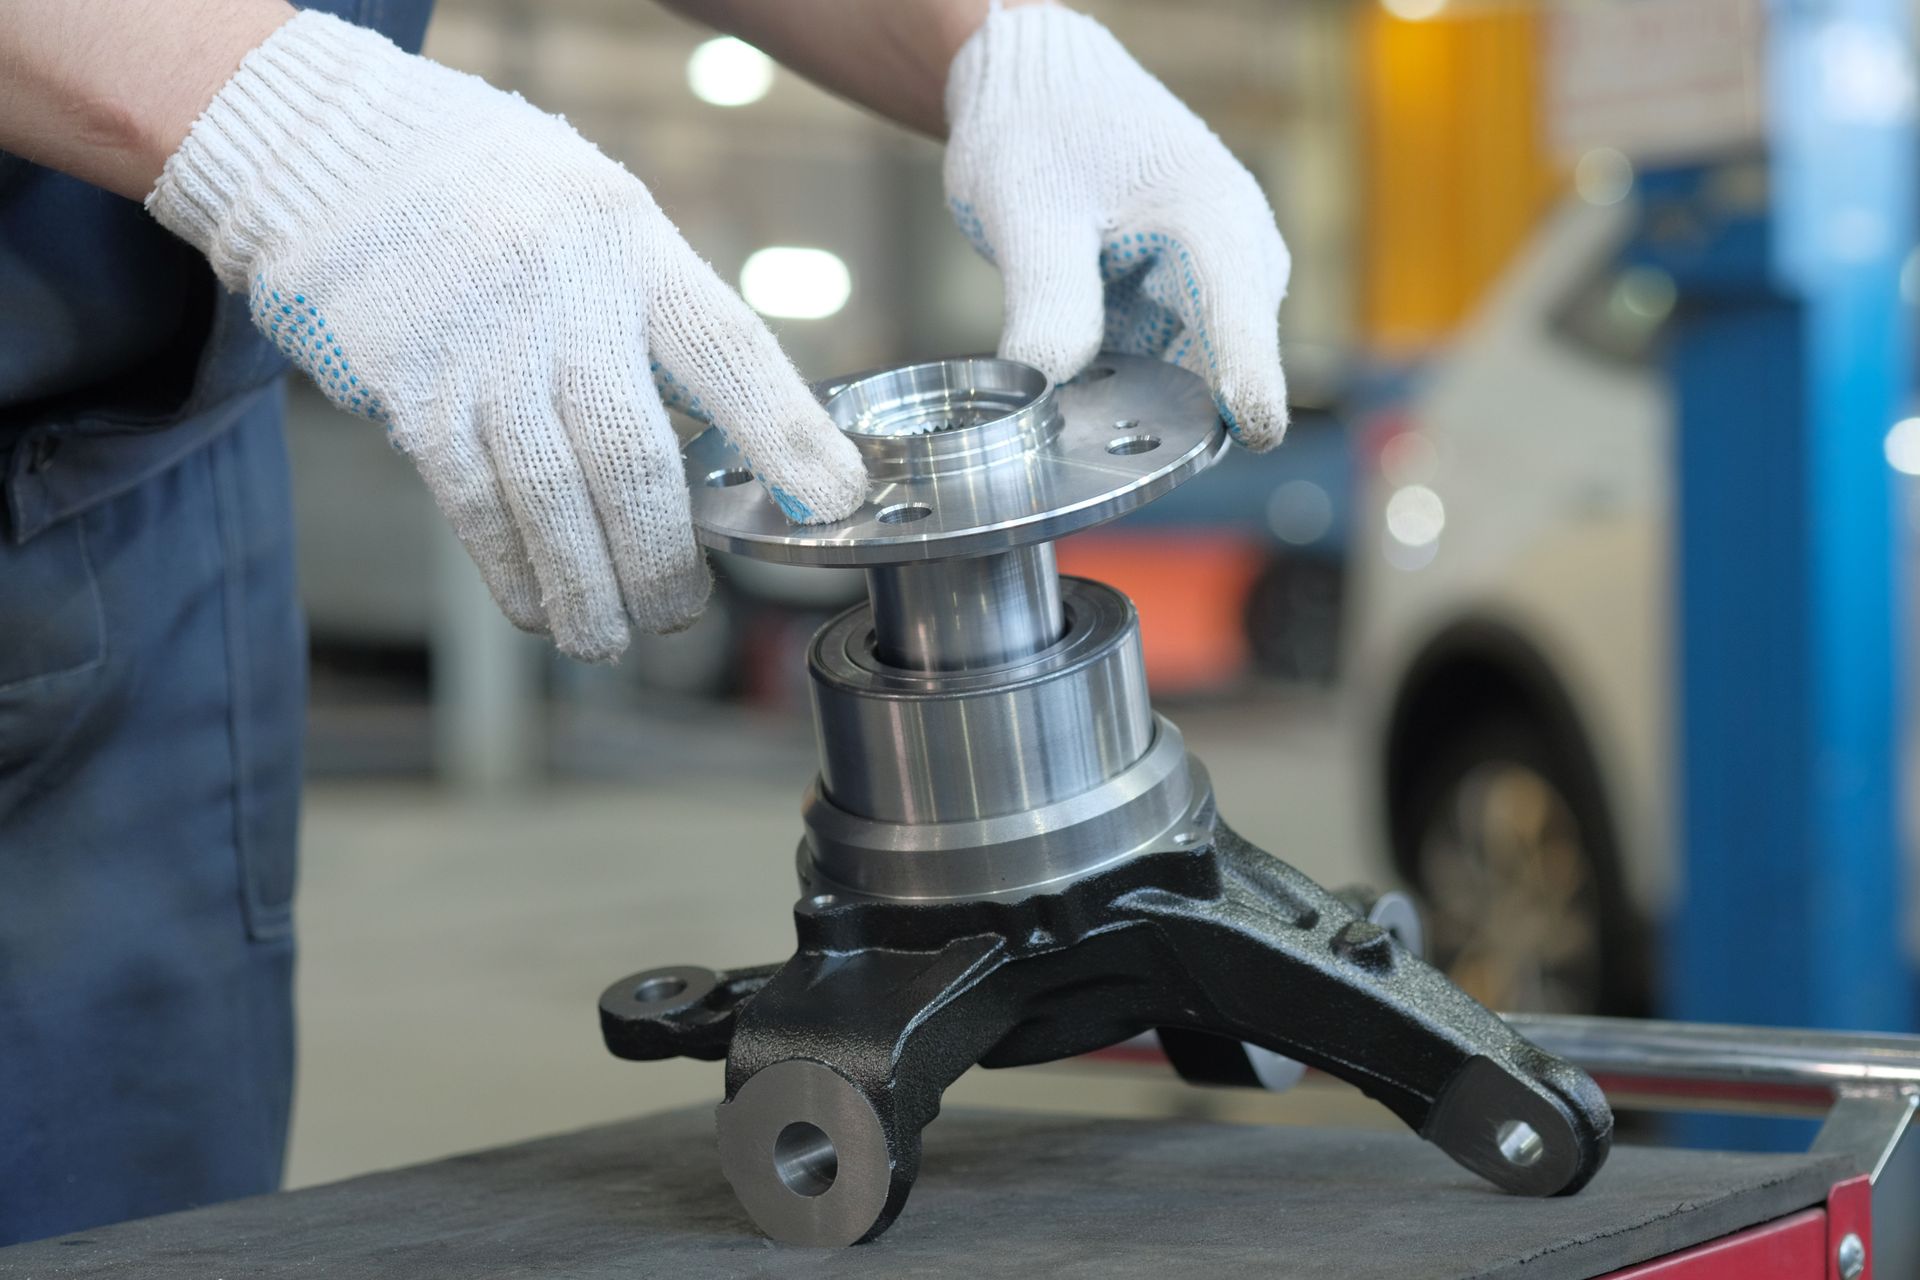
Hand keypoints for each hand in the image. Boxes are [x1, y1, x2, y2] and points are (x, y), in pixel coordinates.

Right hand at [148, 11, 866, 660]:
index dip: (789, 436)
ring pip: (549, 499)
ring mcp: (481, 349)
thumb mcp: (610, 221)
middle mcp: (561, 298)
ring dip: (588, 588)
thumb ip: (669, 325)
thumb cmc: (508, 199)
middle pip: (632, 457)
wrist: (340, 151)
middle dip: (665, 557)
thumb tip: (746, 448)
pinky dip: (512, 570)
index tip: (835, 501)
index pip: (730, 351)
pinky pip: (473, 504)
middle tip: (682, 613)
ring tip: (611, 635)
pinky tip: (538, 607)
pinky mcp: (412, 393)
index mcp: (632, 248)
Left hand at [943, 5, 1290, 448]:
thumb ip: (1048, 304)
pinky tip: (1069, 385)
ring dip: (1134, 410)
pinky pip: (1166, 375)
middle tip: (1076, 435)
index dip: (1248, 385)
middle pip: (1223, 372)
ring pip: (1191, 385)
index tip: (1251, 435)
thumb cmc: (1039, 130)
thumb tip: (1047, 392)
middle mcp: (1238, 263)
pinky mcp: (1189, 312)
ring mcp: (1218, 292)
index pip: (1245, 319)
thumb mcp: (1027, 214)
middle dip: (1159, 421)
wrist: (1036, 94)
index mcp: (1215, 223)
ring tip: (1062, 399)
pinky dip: (1121, 392)